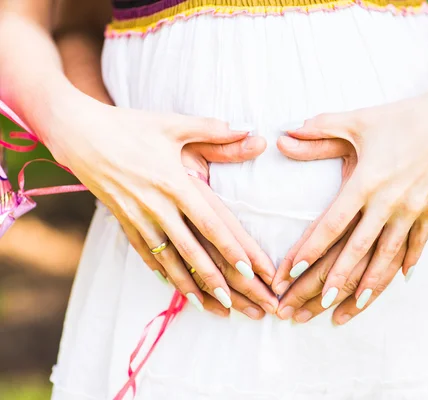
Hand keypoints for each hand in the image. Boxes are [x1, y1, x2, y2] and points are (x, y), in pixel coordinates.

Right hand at [43, 93, 275, 310]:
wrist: (78, 132)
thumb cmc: (130, 126)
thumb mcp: (172, 124)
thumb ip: (212, 130)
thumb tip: (247, 130)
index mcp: (175, 183)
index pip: (209, 223)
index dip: (230, 248)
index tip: (249, 270)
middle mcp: (157, 205)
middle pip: (191, 249)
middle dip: (214, 278)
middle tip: (234, 302)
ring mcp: (136, 216)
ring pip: (166, 258)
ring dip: (187, 284)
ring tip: (206, 304)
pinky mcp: (121, 220)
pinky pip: (142, 251)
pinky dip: (158, 269)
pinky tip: (171, 284)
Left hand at [275, 92, 427, 314]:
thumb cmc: (404, 117)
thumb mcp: (359, 120)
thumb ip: (320, 130)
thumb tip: (283, 136)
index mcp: (366, 182)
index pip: (332, 223)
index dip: (310, 249)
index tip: (292, 271)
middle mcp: (389, 202)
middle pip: (356, 250)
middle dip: (333, 281)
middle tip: (315, 304)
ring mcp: (414, 211)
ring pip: (387, 257)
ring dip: (368, 285)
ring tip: (350, 307)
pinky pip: (418, 245)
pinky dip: (407, 264)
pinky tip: (397, 281)